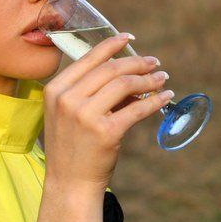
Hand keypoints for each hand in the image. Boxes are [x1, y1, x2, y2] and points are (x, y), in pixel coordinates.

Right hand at [42, 33, 172, 190]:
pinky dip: (155, 100)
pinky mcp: (106, 132)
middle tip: (154, 63)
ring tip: (162, 79)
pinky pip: (137, 108)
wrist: (70, 184)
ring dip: (148, 79)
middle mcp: (68, 99)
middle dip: (137, 63)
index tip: (129, 38)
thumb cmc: (73, 148)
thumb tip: (130, 74)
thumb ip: (93, 92)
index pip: (89, 58)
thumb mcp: (72, 114)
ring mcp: (85, 115)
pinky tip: (165, 97)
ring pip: (125, 84)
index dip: (111, 45)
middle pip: (111, 69)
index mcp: (56, 89)